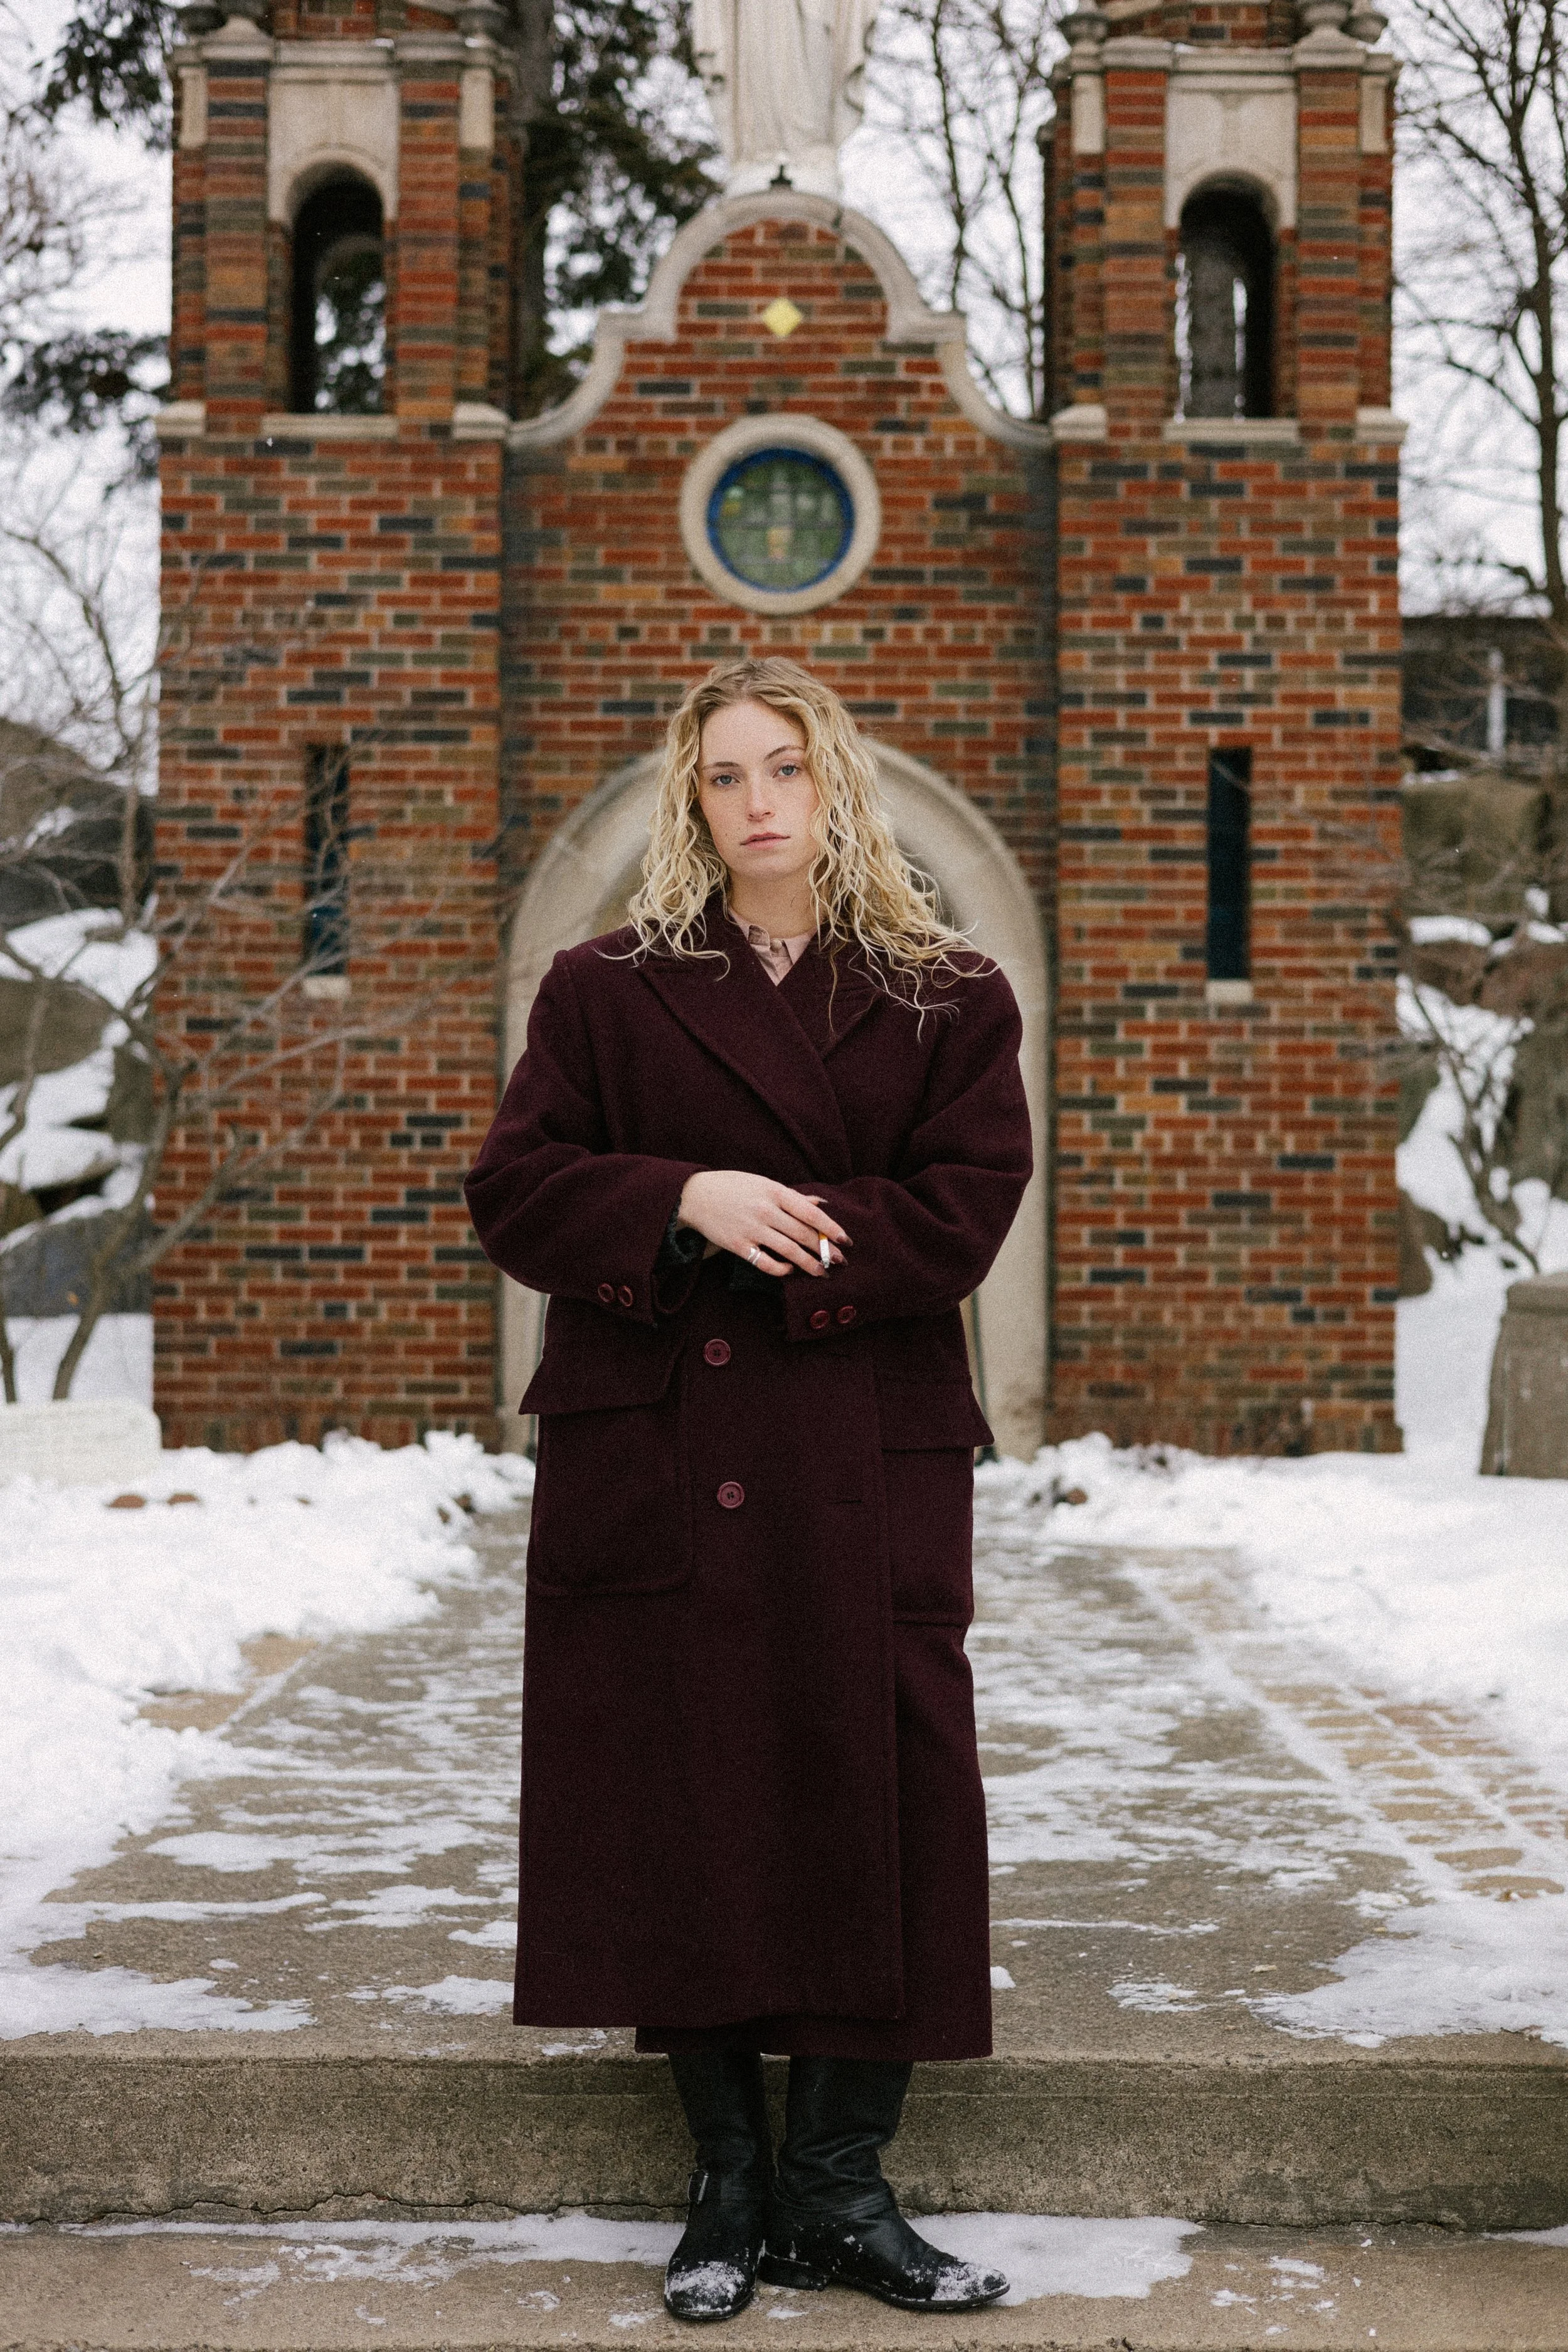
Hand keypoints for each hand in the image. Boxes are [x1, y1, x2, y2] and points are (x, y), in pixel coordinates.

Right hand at [677, 1171, 848, 1278]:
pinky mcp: (739, 1245)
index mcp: (775, 1192)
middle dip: (826, 1250)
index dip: (831, 1228)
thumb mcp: (764, 1184)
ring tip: (823, 1272)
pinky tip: (790, 1269)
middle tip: (840, 1261)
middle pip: (804, 1235)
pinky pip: (766, 1263)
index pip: (810, 1213)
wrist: (695, 1196)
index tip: (846, 1240)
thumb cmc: (733, 1187)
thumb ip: (792, 1197)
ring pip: (790, 1251)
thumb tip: (821, 1205)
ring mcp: (752, 1229)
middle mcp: (765, 1211)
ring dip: (811, 1265)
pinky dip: (782, 1269)